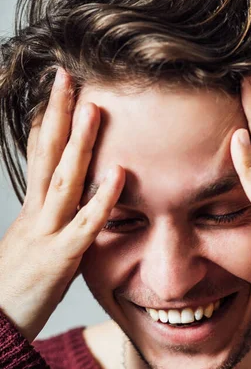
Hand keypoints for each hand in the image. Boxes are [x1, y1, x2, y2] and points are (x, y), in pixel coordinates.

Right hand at [0, 68, 123, 341]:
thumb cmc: (13, 293)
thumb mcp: (29, 250)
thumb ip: (48, 227)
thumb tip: (64, 211)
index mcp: (30, 212)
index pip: (36, 158)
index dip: (46, 123)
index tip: (56, 93)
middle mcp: (35, 214)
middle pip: (45, 154)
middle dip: (57, 113)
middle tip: (67, 76)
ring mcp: (46, 233)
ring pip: (63, 178)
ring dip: (79, 141)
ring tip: (94, 107)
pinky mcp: (60, 258)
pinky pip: (85, 222)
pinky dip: (102, 197)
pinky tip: (118, 172)